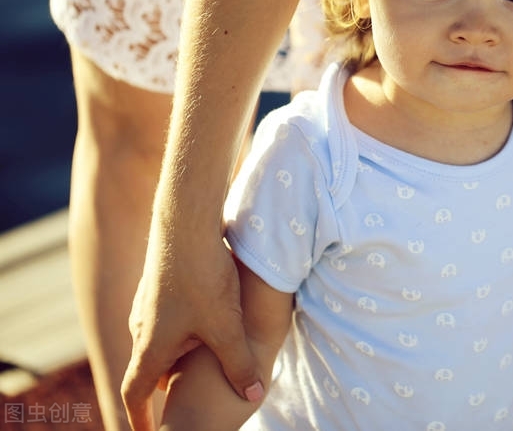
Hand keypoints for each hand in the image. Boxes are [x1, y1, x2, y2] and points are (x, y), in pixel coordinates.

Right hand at [122, 224, 262, 430]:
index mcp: (150, 347)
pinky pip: (169, 316)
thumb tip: (254, 395)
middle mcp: (141, 327)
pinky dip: (184, 327)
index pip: (135, 394)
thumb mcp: (227, 327)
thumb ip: (240, 364)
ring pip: (161, 339)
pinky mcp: (158, 283)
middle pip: (151, 367)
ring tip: (204, 357)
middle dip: (167, 384)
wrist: (185, 224)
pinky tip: (209, 316)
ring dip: (179, 352)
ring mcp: (147, 303)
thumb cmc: (203, 278)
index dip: (141, 418)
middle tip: (185, 396)